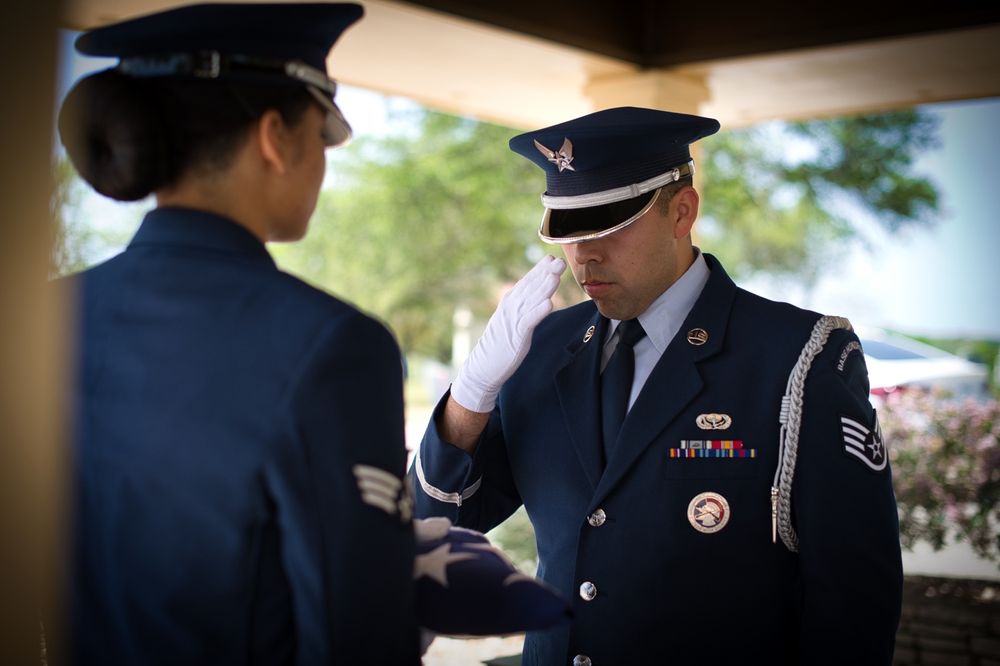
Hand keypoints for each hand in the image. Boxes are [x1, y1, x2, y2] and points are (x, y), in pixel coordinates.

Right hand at [450, 255, 564, 411]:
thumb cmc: (499, 345)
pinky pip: (529, 321)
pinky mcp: (515, 336)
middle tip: (560, 261)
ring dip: (544, 288)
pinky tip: (549, 304)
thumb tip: (536, 297)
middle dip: (545, 274)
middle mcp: (510, 308)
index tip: (552, 259)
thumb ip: (522, 308)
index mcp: (509, 303)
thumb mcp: (511, 321)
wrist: (483, 367)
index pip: (526, 283)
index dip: (539, 270)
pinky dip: (538, 312)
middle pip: (530, 288)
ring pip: (531, 300)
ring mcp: (512, 321)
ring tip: (555, 275)